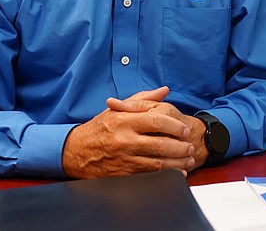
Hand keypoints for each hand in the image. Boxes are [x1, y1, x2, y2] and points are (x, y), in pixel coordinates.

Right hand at [61, 86, 196, 177]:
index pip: (155, 121)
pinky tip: (178, 171)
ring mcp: (123, 159)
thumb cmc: (99, 128)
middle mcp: (124, 140)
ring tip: (189, 158)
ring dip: (178, 162)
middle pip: (160, 144)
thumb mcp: (116, 110)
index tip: (184, 129)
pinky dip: (167, 175)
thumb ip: (142, 100)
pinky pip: (150, 176)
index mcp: (123, 120)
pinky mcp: (123, 174)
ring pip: (158, 163)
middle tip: (190, 145)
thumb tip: (164, 90)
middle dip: (180, 146)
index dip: (174, 126)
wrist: (75, 152)